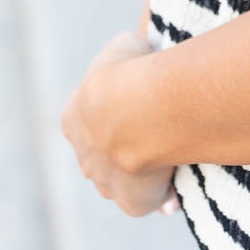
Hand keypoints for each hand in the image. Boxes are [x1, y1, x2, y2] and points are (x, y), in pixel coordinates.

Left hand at [61, 29, 179, 217]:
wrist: (143, 105)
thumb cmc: (135, 69)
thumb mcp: (126, 46)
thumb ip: (129, 56)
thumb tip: (140, 54)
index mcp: (73, 118)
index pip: (91, 122)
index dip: (115, 117)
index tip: (140, 110)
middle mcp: (84, 155)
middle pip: (102, 157)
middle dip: (124, 149)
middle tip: (155, 134)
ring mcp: (105, 182)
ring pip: (119, 182)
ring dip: (139, 175)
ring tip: (169, 159)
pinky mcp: (131, 201)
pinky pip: (146, 203)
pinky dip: (161, 197)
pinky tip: (176, 187)